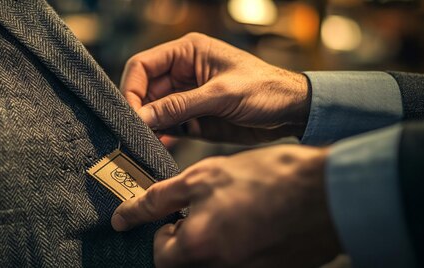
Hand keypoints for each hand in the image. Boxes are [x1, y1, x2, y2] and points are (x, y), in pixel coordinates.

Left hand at [111, 145, 341, 266]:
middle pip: (186, 262)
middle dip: (187, 236)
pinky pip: (241, 261)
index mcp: (199, 249)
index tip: (175, 214)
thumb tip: (123, 218)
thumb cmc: (266, 178)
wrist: (329, 191)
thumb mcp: (201, 177)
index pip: (159, 256)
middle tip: (204, 209)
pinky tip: (253, 220)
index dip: (162, 231)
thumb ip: (158, 200)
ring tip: (232, 210)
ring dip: (213, 238)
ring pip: (214, 260)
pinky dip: (239, 243)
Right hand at [121, 33, 309, 143]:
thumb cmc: (267, 90)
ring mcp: (187, 96)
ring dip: (148, 126)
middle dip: (138, 111)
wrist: (294, 112)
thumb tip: (143, 117)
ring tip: (145, 142)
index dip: (131, 89)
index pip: (143, 66)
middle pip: (144, 90)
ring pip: (153, 110)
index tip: (130, 114)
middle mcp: (182, 72)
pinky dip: (162, 136)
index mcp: (187, 52)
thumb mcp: (221, 95)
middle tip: (135, 133)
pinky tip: (161, 146)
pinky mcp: (193, 117)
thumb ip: (179, 105)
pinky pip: (168, 125)